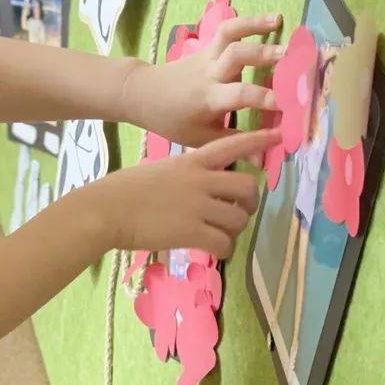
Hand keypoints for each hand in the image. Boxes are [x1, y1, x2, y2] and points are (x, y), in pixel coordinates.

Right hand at [98, 127, 279, 260]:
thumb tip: (202, 189)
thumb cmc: (124, 190)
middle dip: (249, 202)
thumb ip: (186, 175)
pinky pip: (225, 243)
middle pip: (247, 187)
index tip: (279, 135)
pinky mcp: (192, 232)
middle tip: (238, 211)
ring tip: (218, 234)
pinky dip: (224, 249)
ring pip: (239, 218)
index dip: (258, 140)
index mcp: (191, 161)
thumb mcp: (161, 170)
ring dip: (234, 229)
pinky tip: (212, 249)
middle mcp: (200, 180)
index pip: (231, 145)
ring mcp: (197, 206)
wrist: (105, 210)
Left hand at [121, 15, 283, 148]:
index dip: (262, 98)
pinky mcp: (207, 48)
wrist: (145, 93)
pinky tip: (272, 20)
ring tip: (279, 21)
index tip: (286, 103)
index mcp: (209, 99)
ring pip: (229, 34)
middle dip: (261, 54)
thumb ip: (233, 145)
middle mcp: (209, 73)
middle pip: (235, 56)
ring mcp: (207, 56)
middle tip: (289, 56)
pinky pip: (227, 30)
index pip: (238, 95)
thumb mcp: (200, 139)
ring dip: (254, 25)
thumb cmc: (173, 119)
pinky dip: (248, 23)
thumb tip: (263, 160)